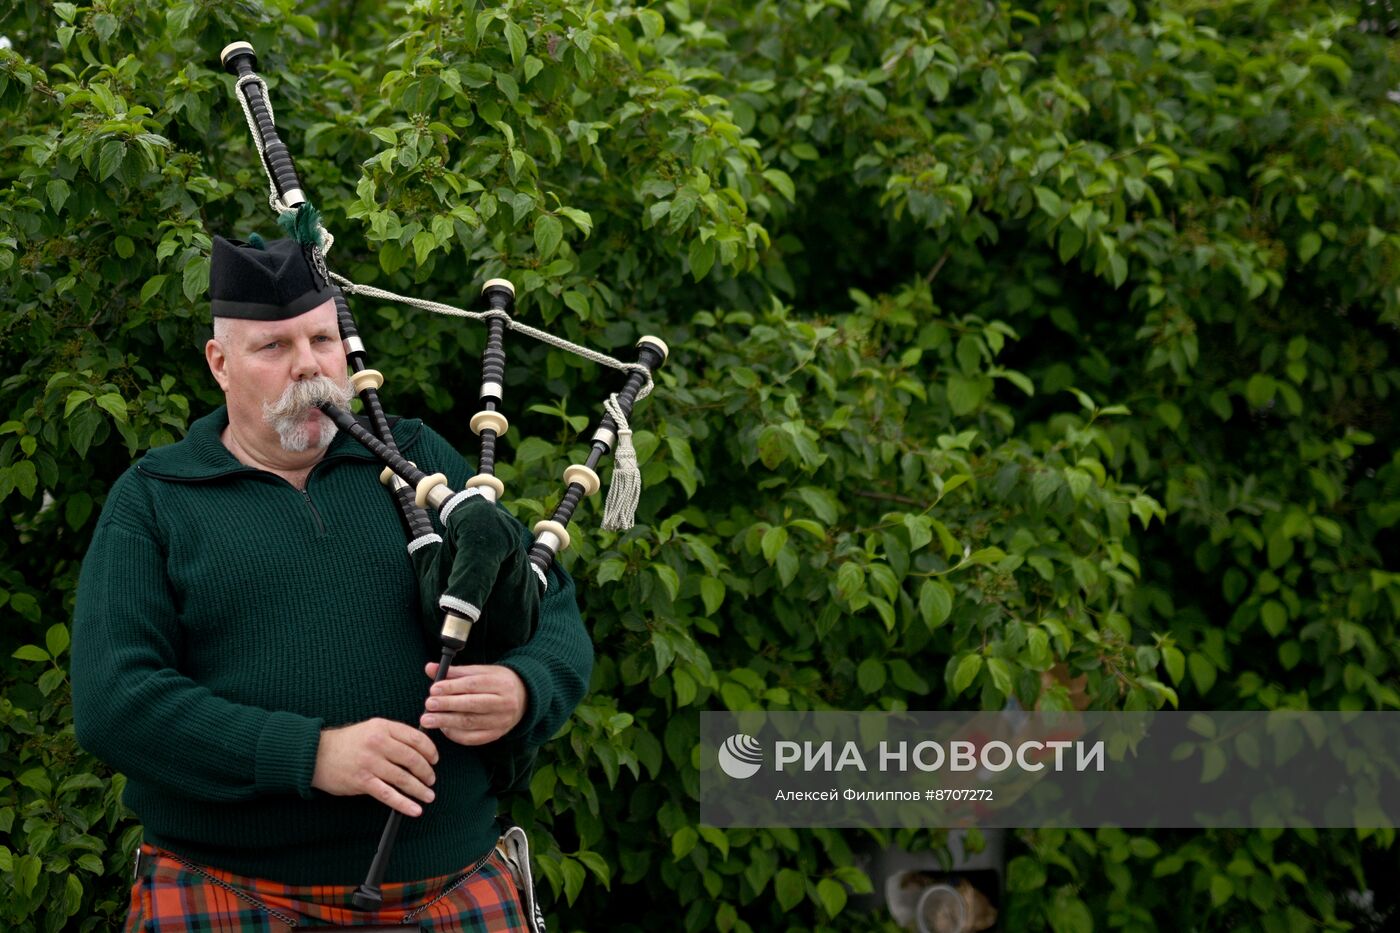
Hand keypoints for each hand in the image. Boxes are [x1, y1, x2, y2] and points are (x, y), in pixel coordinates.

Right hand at [311, 718, 438, 816]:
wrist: (316, 754)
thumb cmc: (347, 742)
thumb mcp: (371, 728)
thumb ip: (394, 735)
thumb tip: (420, 748)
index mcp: (383, 727)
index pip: (416, 738)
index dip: (430, 750)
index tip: (435, 759)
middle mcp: (378, 743)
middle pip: (413, 759)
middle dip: (427, 772)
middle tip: (431, 779)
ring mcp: (370, 763)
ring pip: (403, 778)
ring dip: (420, 789)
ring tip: (428, 795)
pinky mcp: (362, 781)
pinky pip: (388, 795)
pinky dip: (404, 803)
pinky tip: (415, 809)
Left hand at [421, 662, 527, 745]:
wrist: (524, 698)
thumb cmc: (496, 682)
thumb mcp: (481, 672)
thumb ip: (455, 672)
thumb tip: (430, 668)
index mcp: (500, 683)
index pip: (473, 685)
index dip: (452, 687)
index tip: (434, 689)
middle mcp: (504, 703)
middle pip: (472, 705)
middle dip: (448, 705)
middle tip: (428, 705)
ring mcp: (501, 721)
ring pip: (470, 723)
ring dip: (446, 722)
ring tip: (427, 720)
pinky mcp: (496, 734)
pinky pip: (473, 738)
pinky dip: (455, 734)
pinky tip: (443, 729)